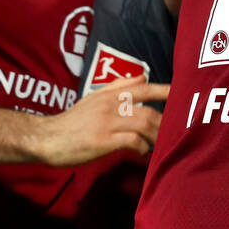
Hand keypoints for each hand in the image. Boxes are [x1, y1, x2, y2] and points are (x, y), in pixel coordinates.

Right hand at [33, 76, 168, 165]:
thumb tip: (143, 76)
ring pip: (142, 124)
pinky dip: (141, 147)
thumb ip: (118, 87)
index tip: (182, 92)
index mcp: (110, 95)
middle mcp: (110, 106)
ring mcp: (106, 123)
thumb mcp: (94, 98)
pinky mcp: (101, 141)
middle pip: (148, 111)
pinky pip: (131, 141)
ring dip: (155, 136)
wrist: (45, 138)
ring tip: (159, 144)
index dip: (164, 90)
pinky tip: (141, 152)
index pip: (143, 88)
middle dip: (164, 123)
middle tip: (172, 133)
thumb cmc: (73, 120)